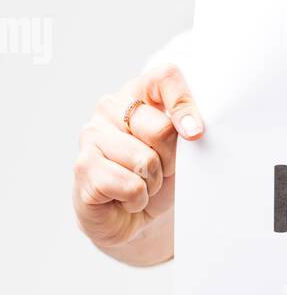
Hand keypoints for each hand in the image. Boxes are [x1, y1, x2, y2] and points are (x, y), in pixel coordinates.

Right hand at [73, 64, 203, 249]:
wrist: (133, 217)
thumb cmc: (159, 177)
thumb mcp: (182, 151)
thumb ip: (187, 130)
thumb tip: (192, 130)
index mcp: (137, 93)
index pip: (165, 77)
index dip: (185, 104)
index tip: (195, 133)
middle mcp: (109, 107)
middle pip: (161, 129)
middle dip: (170, 161)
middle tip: (160, 170)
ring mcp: (91, 135)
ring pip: (145, 161)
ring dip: (152, 184)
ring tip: (141, 185)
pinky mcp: (83, 167)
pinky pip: (130, 186)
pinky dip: (137, 200)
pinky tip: (125, 198)